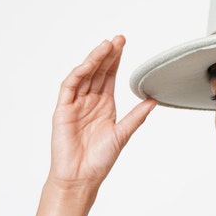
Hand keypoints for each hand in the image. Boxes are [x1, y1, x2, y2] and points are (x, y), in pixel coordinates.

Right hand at [49, 36, 155, 188]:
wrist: (81, 177)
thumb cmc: (100, 160)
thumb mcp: (123, 134)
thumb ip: (136, 116)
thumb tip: (153, 100)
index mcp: (104, 106)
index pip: (109, 77)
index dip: (115, 61)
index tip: (124, 45)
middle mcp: (89, 102)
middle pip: (98, 72)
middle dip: (107, 55)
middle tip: (119, 39)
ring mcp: (75, 104)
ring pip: (84, 75)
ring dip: (94, 59)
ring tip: (107, 46)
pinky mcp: (62, 110)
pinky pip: (70, 86)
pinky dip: (79, 73)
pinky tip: (90, 64)